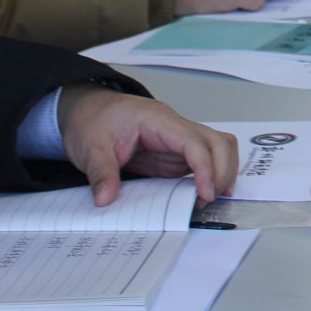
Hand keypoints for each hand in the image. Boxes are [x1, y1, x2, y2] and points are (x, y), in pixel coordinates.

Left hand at [58, 86, 237, 206]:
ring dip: (222, 171)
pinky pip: (204, 160)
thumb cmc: (93, 120)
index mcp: (158, 120)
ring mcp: (177, 140)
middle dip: (221, 171)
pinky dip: (212, 175)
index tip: (205, 193)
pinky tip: (205, 193)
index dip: (205, 168)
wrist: (88, 110)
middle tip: (207, 200)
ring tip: (210, 198)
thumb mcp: (90, 147)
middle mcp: (175, 127)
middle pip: (217, 142)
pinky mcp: (174, 154)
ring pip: (218, 148)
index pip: (194, 141)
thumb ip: (101, 173)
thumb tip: (106, 199)